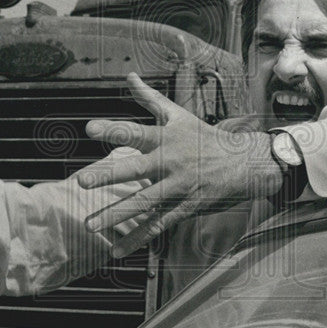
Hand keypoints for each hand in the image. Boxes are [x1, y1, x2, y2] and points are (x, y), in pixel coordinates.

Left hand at [78, 73, 283, 256]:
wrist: (245, 163)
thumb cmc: (206, 137)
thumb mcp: (179, 115)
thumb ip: (150, 98)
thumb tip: (129, 76)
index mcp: (166, 138)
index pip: (135, 132)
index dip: (113, 130)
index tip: (89, 128)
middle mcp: (170, 162)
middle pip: (136, 169)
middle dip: (108, 175)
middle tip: (81, 181)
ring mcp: (178, 187)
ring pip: (144, 202)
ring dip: (116, 214)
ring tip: (91, 224)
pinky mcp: (185, 208)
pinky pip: (158, 226)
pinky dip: (138, 239)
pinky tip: (117, 250)